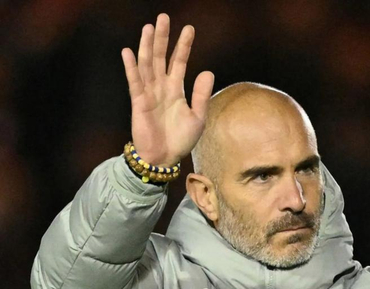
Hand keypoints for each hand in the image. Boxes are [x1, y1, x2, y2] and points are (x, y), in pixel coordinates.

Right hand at [121, 13, 214, 166]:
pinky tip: (128, 51)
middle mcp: (161, 87)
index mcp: (176, 90)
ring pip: (147, 64)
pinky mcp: (138, 102)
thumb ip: (201, 95)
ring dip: (147, 46)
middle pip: (161, 57)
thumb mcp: (198, 117)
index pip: (179, 62)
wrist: (164, 158)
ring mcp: (149, 93)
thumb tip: (207, 71)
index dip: (184, 46)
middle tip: (164, 17)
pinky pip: (134, 82)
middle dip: (163, 38)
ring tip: (149, 27)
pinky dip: (131, 67)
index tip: (189, 28)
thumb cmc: (181, 139)